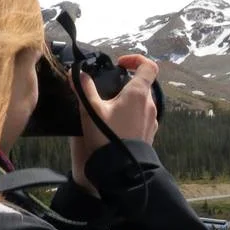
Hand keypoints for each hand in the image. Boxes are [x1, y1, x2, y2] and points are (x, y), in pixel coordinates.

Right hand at [68, 54, 160, 195]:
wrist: (122, 170)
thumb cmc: (107, 136)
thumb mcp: (91, 110)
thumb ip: (84, 89)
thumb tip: (77, 73)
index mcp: (139, 93)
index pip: (148, 66)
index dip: (136, 60)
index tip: (120, 64)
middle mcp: (150, 104)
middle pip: (143, 84)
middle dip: (126, 83)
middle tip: (108, 90)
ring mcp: (152, 119)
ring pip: (143, 101)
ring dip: (128, 100)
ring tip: (109, 109)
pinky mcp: (150, 133)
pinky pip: (143, 116)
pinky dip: (132, 113)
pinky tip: (116, 124)